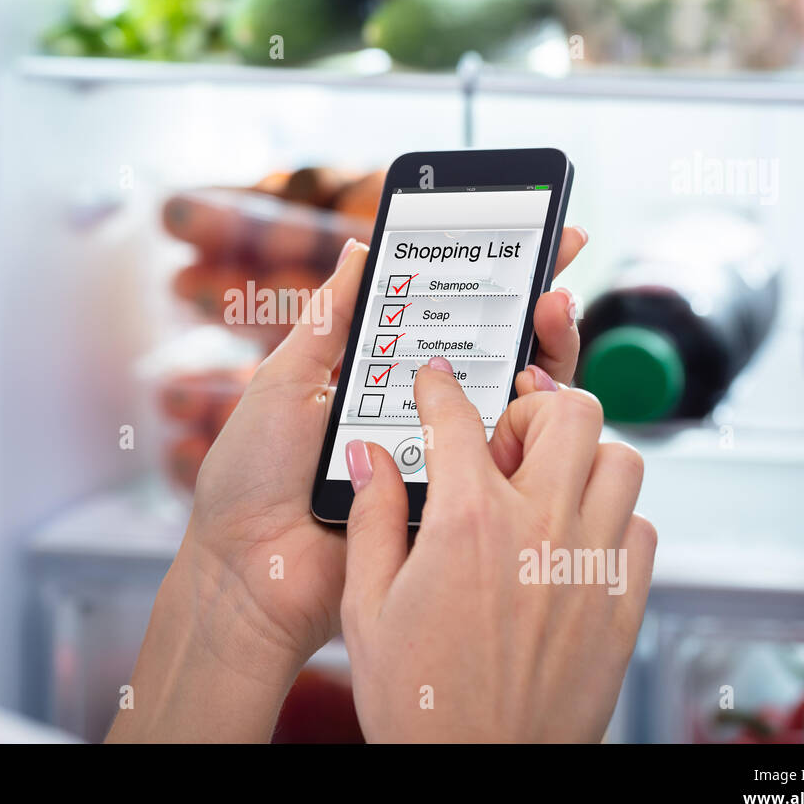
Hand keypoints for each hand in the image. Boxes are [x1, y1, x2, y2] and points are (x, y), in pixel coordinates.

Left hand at [112, 223, 588, 740]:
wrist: (248, 571)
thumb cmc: (251, 480)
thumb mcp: (284, 381)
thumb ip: (329, 320)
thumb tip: (360, 249)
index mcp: (379, 383)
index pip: (445, 321)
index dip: (485, 278)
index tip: (522, 232)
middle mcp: (421, 418)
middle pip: (496, 353)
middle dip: (532, 300)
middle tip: (555, 256)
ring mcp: (446, 460)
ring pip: (519, 402)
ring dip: (543, 348)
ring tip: (548, 307)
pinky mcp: (460, 503)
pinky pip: (512, 460)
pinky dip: (535, 418)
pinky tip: (535, 379)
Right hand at [340, 361, 655, 741]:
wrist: (477, 774)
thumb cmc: (418, 702)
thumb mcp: (366, 606)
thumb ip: (372, 519)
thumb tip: (369, 458)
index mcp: (468, 522)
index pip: (458, 417)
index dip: (440, 386)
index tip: (436, 381)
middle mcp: (540, 529)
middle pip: (570, 412)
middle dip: (535, 404)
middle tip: (507, 434)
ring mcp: (590, 565)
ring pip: (621, 461)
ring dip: (583, 456)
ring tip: (547, 481)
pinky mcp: (622, 605)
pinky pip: (641, 527)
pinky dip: (613, 516)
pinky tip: (576, 537)